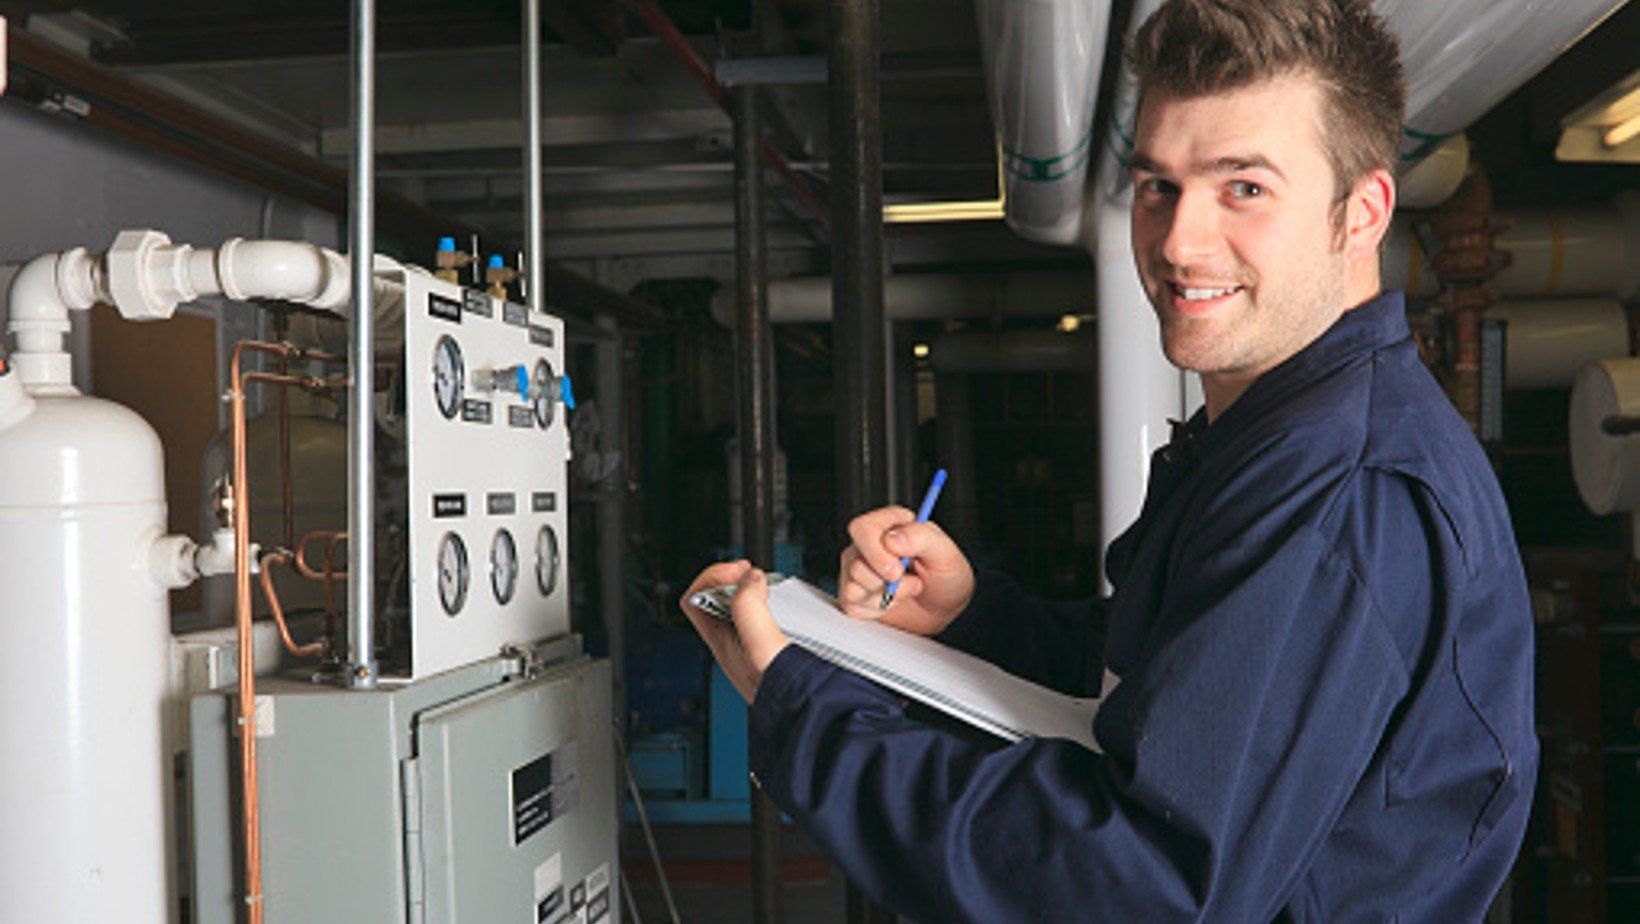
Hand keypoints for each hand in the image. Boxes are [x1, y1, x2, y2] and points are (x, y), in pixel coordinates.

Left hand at [679, 560, 790, 703]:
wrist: (813, 718)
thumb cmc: (783, 695)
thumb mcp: (761, 644)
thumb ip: (750, 606)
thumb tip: (750, 579)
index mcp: (721, 643)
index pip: (695, 600)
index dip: (712, 577)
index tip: (740, 572)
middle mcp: (734, 645)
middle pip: (721, 599)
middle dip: (738, 580)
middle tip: (758, 575)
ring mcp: (755, 648)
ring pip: (745, 609)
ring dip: (758, 593)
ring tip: (775, 589)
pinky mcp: (777, 650)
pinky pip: (769, 621)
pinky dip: (777, 607)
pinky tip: (793, 609)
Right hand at [837, 505, 973, 634]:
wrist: (942, 608)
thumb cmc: (946, 577)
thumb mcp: (946, 554)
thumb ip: (921, 538)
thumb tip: (891, 540)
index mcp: (891, 525)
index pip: (863, 528)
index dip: (876, 550)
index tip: (898, 568)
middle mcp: (870, 545)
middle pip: (854, 560)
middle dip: (881, 579)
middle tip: (904, 582)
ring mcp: (859, 569)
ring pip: (853, 586)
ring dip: (886, 596)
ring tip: (907, 590)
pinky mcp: (854, 594)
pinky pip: (853, 605)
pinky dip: (877, 609)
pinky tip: (892, 602)